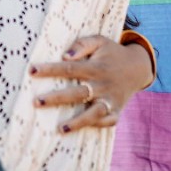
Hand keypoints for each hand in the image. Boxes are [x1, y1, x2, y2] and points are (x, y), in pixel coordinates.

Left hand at [29, 34, 154, 133]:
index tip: (32, 71)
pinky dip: (97, 125)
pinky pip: (108, 121)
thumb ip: (82, 44)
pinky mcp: (117, 110)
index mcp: (95, 67)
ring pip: (94, 113)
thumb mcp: (100, 41)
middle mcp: (102, 84)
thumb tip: (64, 56)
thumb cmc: (111, 53)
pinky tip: (81, 129)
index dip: (50, 70)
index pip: (69, 68)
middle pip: (77, 93)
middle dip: (56, 98)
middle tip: (36, 102)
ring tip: (60, 129)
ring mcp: (110, 99)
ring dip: (78, 122)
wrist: (138, 67)